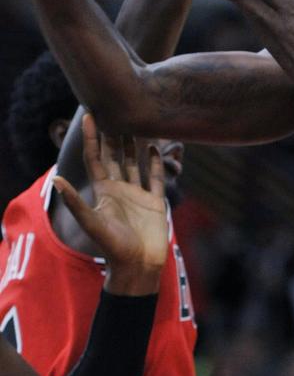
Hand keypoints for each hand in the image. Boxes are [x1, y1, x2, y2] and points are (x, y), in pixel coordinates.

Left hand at [53, 114, 167, 295]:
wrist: (138, 265)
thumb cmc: (113, 247)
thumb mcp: (91, 222)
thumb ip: (75, 201)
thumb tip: (55, 179)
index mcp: (103, 191)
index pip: (95, 158)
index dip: (91, 138)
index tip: (88, 115)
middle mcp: (119, 189)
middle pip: (115, 156)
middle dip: (113, 135)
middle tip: (114, 110)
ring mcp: (138, 194)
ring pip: (135, 163)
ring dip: (133, 145)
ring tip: (134, 123)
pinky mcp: (155, 201)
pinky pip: (156, 177)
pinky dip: (156, 162)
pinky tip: (155, 147)